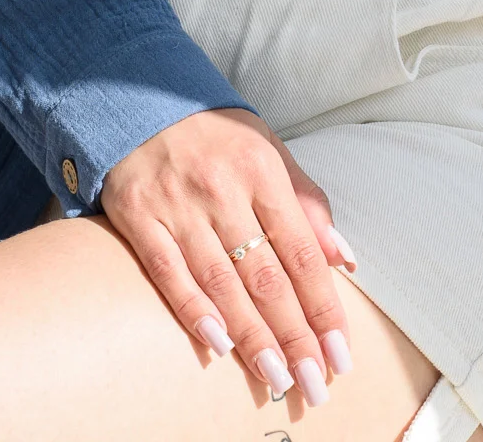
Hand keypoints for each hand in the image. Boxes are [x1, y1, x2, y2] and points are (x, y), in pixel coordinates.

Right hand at [101, 107, 355, 403]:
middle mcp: (223, 187)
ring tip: (275, 377)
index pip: (301, 250)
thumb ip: (306, 202)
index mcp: (262, 170)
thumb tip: (344, 258)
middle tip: (313, 383)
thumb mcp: (268, 150)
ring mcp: (179, 203)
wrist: (139, 98)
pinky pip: (169, 271)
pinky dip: (193, 309)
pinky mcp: (139, 214)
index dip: (322, 306)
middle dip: (293, 335)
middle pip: (265, 274)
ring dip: (251, 335)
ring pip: (221, 281)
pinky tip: (218, 343)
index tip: (339, 353)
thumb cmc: (215, 135)